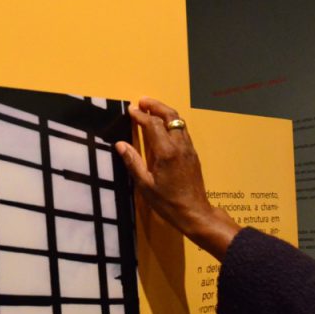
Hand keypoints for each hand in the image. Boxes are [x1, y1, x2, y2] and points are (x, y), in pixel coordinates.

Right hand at [115, 98, 239, 259]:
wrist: (194, 212)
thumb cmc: (167, 202)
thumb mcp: (145, 185)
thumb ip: (133, 162)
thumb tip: (120, 145)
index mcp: (166, 152)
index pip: (152, 124)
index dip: (140, 115)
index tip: (131, 110)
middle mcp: (180, 146)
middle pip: (170, 116)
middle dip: (156, 105)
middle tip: (142, 101)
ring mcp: (189, 149)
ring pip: (179, 122)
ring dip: (165, 112)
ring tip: (151, 109)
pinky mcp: (193, 154)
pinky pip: (183, 131)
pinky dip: (172, 122)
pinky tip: (163, 126)